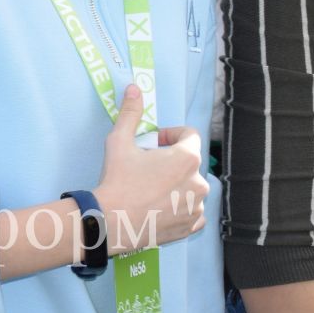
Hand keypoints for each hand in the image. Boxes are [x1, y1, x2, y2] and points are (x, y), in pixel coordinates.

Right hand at [93, 85, 207, 253]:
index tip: (152, 143)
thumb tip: (134, 87)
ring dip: (177, 184)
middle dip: (171, 161)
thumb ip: (130, 114)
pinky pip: (194, 211)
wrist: (113, 221)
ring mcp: (198, 205)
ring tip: (151, 189)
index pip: (190, 135)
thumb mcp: (119, 141)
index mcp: (188, 158)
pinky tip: (161, 206)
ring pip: (191, 186)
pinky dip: (182, 207)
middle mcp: (200, 181)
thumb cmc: (118, 179)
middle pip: (190, 161)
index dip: (170, 135)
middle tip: (145, 167)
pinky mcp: (193, 225)